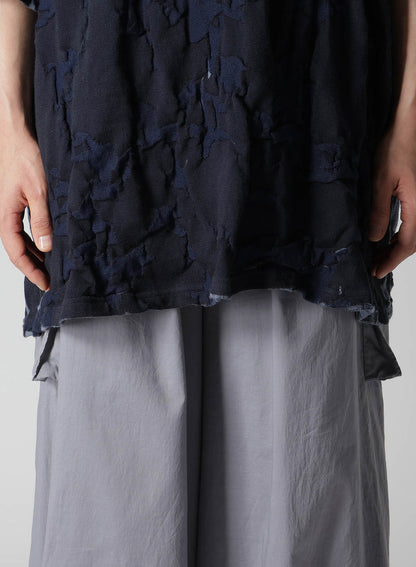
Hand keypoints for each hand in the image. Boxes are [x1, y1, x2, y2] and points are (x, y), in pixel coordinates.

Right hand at [0, 125, 52, 291]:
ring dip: (34, 255)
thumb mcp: (39, 190)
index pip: (16, 252)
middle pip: (17, 249)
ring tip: (50, 267)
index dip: (30, 270)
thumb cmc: (25, 158)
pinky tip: (47, 244)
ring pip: (20, 240)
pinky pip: (24, 228)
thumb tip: (46, 247)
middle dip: (32, 267)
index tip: (45, 283)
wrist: (16, 135)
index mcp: (6, 215)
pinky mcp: (18, 202)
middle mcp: (6, 215)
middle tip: (50, 280)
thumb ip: (42, 219)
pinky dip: (35, 240)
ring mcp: (11, 209)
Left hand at [368, 107, 415, 277]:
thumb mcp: (380, 181)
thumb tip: (375, 239)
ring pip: (415, 234)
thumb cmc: (394, 147)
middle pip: (414, 243)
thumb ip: (379, 211)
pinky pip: (415, 223)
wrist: (409, 126)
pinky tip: (390, 237)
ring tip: (379, 255)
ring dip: (398, 246)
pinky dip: (403, 234)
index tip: (377, 272)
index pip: (407, 244)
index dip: (391, 261)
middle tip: (375, 267)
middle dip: (394, 257)